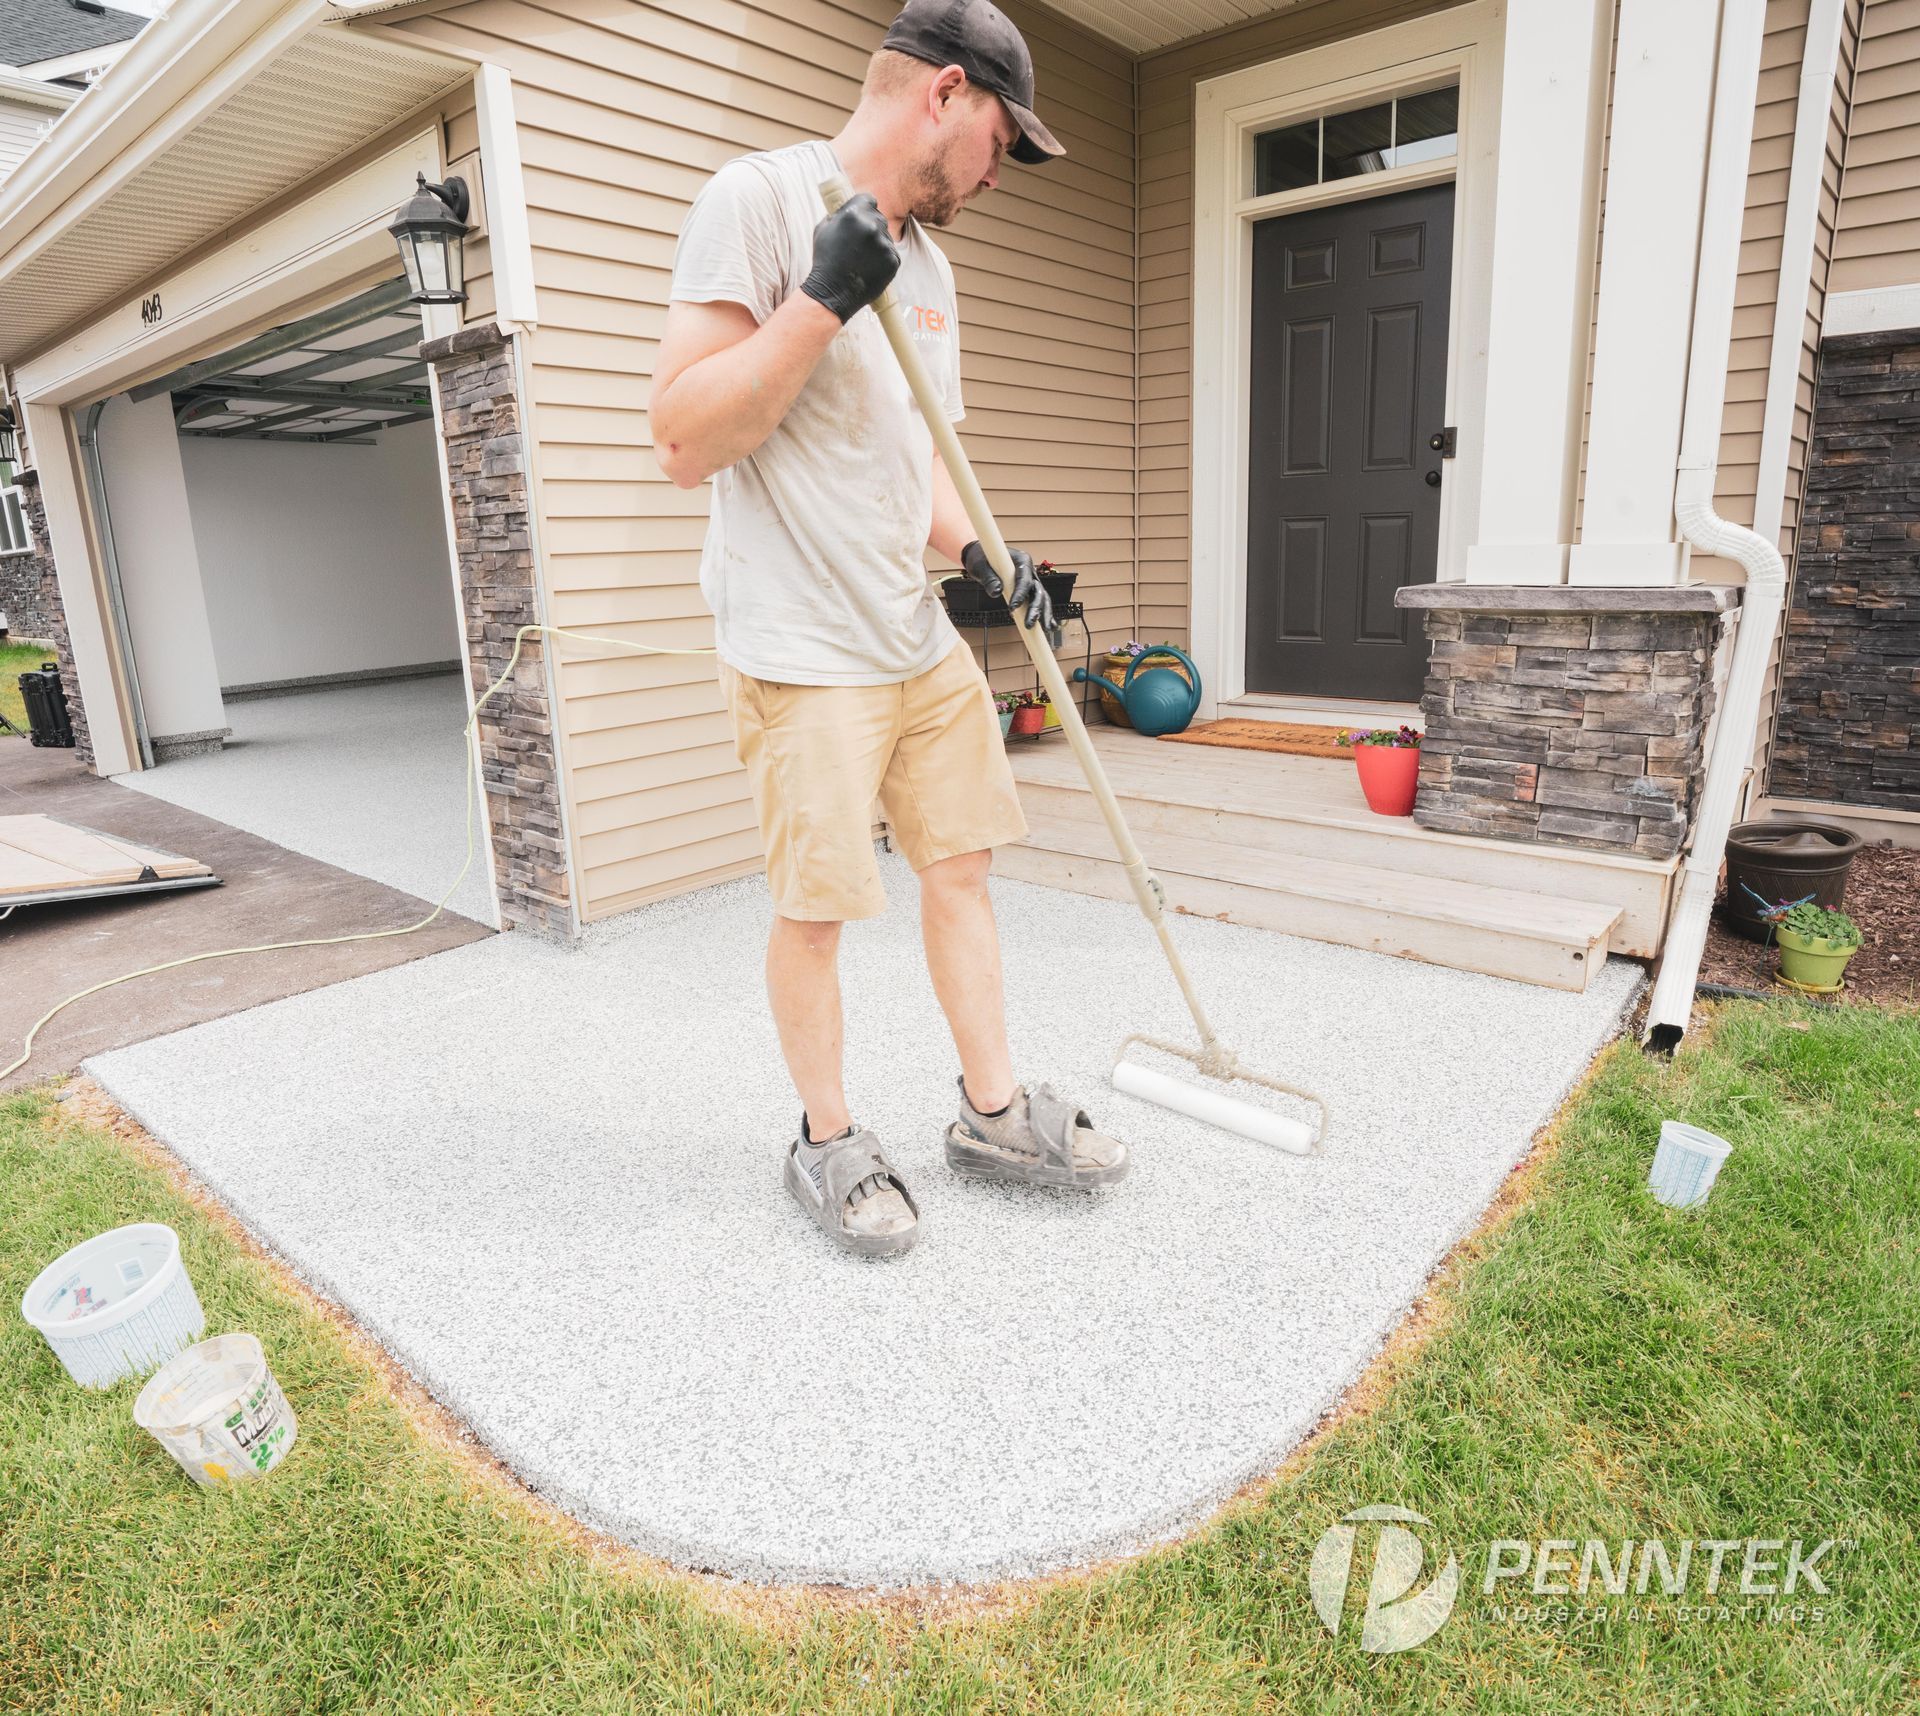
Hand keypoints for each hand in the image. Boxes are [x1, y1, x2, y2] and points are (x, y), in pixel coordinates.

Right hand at [800, 193, 900, 322]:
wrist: (832, 293)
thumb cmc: (824, 261)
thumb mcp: (823, 229)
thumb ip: (838, 214)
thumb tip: (848, 206)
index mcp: (853, 214)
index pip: (869, 199)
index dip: (865, 208)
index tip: (863, 217)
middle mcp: (871, 226)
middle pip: (879, 218)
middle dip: (871, 227)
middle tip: (861, 244)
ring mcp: (884, 243)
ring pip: (886, 237)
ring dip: (878, 245)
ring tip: (863, 260)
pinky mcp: (893, 260)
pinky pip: (891, 254)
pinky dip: (884, 260)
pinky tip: (871, 268)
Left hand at [962, 539, 1061, 649]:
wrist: (983, 557)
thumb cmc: (981, 559)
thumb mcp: (981, 566)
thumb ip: (989, 578)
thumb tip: (996, 592)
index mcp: (1022, 561)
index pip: (1024, 580)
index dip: (1020, 594)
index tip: (1012, 609)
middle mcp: (1030, 571)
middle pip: (1038, 591)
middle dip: (1035, 609)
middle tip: (1028, 624)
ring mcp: (1032, 581)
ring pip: (1042, 598)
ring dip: (1044, 614)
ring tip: (1047, 630)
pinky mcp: (1030, 591)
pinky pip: (1039, 602)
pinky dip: (1045, 614)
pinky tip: (1050, 627)